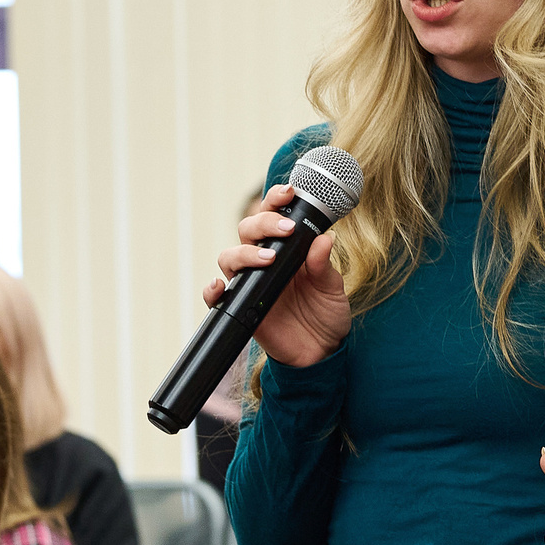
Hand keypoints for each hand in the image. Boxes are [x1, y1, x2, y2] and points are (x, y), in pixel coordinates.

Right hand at [203, 182, 350, 367]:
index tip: (288, 192)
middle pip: (247, 230)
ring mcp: (252, 285)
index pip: (273, 216)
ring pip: (229, 257)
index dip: (275, 200)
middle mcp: (265, 262)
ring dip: (244, 252)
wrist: (322, 352)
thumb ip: (324, 266)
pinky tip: (220, 287)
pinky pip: (218, 298)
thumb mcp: (332, 288)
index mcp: (287, 250)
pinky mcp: (243, 309)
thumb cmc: (327, 315)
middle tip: (284, 230)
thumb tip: (324, 238)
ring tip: (268, 259)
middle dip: (262, 222)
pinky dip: (212, 291)